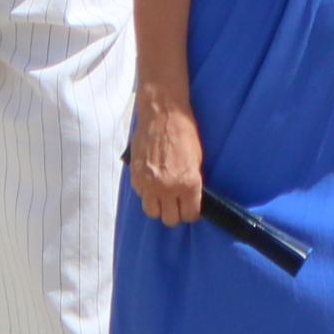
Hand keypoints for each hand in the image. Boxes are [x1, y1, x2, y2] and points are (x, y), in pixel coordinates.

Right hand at [130, 104, 204, 226]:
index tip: (190, 207)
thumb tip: (189, 198)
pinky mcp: (135, 177)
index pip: (189, 215)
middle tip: (177, 203)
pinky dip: (147, 193)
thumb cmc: (184, 132)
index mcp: (188, 184)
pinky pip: (141, 196)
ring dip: (158, 206)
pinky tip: (152, 182)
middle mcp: (168, 188)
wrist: (162, 113)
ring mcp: (149, 184)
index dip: (191, 212)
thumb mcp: (197, 159)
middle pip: (169, 219)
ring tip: (163, 196)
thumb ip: (192, 183)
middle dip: (175, 213)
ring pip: (152, 212)